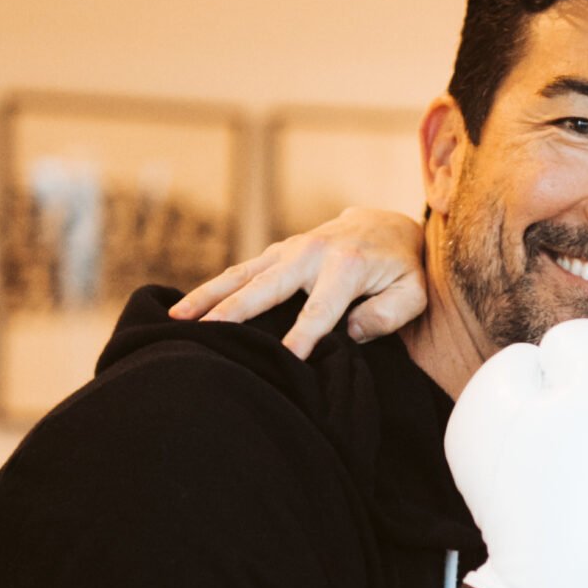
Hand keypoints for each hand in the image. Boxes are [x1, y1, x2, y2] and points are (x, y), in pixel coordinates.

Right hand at [169, 207, 427, 356]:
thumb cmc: (403, 269)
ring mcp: (290, 249)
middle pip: (264, 288)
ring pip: (242, 274)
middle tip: (199, 332)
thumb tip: (350, 333)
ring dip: (207, 295)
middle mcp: (311, 252)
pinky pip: (243, 271)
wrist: (389, 226)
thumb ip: (388, 314)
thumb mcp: (413, 293)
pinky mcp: (279, 252)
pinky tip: (190, 306)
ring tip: (175, 317)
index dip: (300, 339)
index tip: (283, 362)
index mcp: (346, 266)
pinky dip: (215, 287)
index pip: (318, 312)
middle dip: (231, 311)